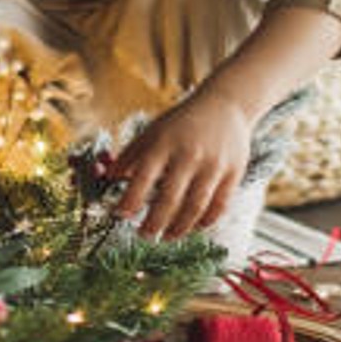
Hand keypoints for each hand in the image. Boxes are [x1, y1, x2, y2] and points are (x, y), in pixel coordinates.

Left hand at [113, 90, 251, 239]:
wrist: (226, 104)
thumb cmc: (181, 122)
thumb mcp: (153, 131)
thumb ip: (130, 155)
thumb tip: (107, 178)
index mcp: (164, 143)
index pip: (143, 177)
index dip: (130, 200)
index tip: (119, 215)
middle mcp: (189, 154)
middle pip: (169, 199)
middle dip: (154, 223)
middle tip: (143, 236)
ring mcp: (213, 164)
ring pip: (195, 207)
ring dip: (179, 228)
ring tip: (166, 237)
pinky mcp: (233, 172)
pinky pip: (219, 206)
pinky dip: (205, 221)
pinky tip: (193, 228)